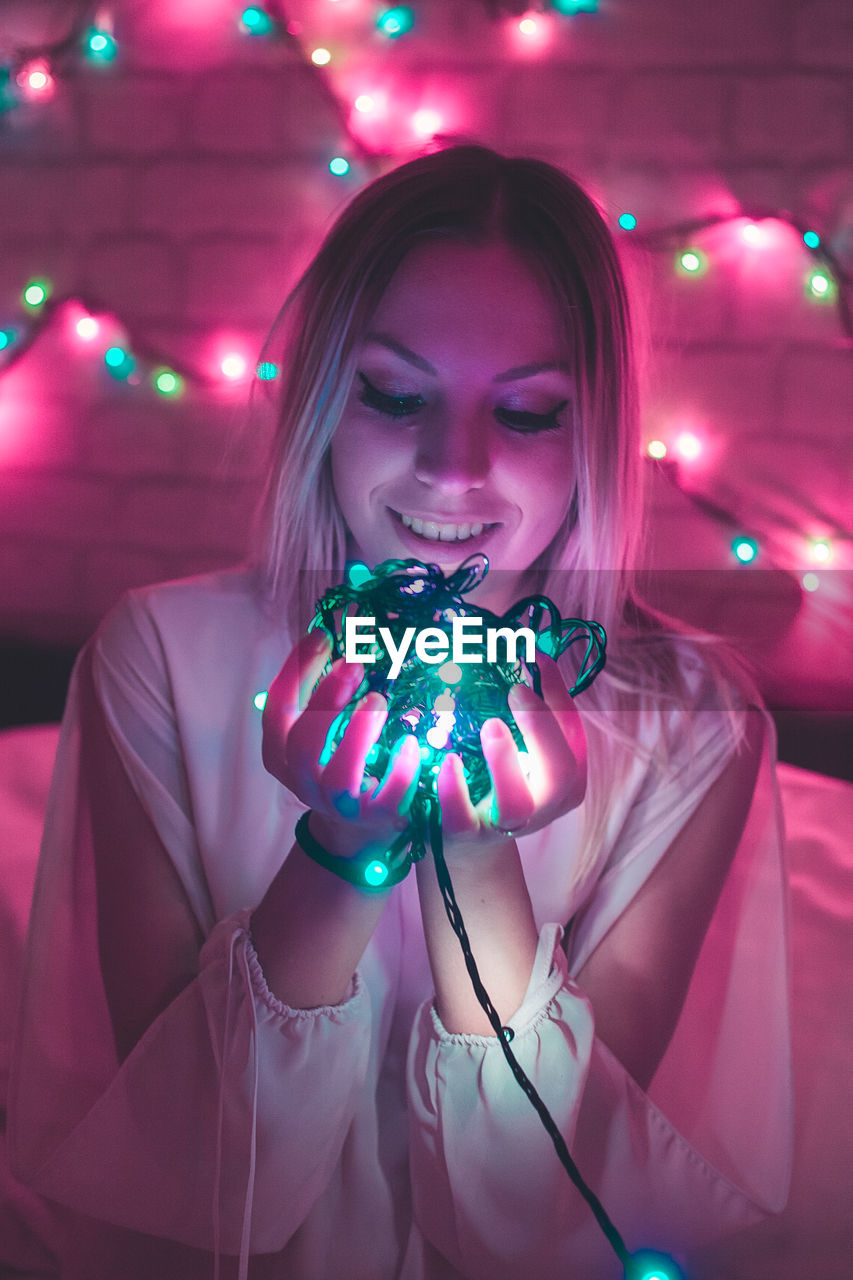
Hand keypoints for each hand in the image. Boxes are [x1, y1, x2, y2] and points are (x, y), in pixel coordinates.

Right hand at [262, 630, 421, 855]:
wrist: (357, 829)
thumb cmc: (339, 763)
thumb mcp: (319, 731)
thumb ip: (320, 692)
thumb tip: (338, 634)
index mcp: (281, 753)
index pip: (276, 709)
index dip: (298, 670)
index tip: (324, 635)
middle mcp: (303, 780)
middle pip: (302, 742)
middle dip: (328, 698)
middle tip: (355, 663)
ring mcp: (337, 804)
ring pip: (339, 775)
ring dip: (359, 732)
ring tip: (378, 699)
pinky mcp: (374, 818)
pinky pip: (388, 798)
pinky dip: (401, 769)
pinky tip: (410, 742)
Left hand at [435, 655, 586, 853]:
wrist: (465, 843)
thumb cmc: (497, 782)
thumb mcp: (523, 747)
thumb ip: (533, 708)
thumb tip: (534, 651)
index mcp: (565, 782)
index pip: (574, 737)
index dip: (558, 696)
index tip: (536, 656)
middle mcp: (543, 807)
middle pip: (561, 774)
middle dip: (542, 729)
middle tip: (517, 690)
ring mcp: (505, 825)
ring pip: (518, 805)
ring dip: (505, 761)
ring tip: (490, 725)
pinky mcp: (466, 836)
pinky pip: (462, 819)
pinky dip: (455, 790)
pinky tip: (447, 760)